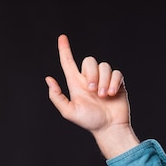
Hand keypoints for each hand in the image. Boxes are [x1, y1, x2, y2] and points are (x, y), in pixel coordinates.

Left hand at [45, 34, 138, 157]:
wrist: (109, 127)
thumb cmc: (89, 121)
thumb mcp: (69, 112)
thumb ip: (57, 97)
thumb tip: (48, 80)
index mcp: (76, 84)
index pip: (68, 63)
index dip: (64, 50)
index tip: (61, 37)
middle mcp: (89, 79)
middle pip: (89, 61)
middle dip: (92, 74)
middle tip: (93, 91)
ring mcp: (104, 80)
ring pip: (104, 66)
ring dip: (104, 81)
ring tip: (104, 96)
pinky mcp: (117, 82)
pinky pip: (116, 73)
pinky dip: (114, 83)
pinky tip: (112, 94)